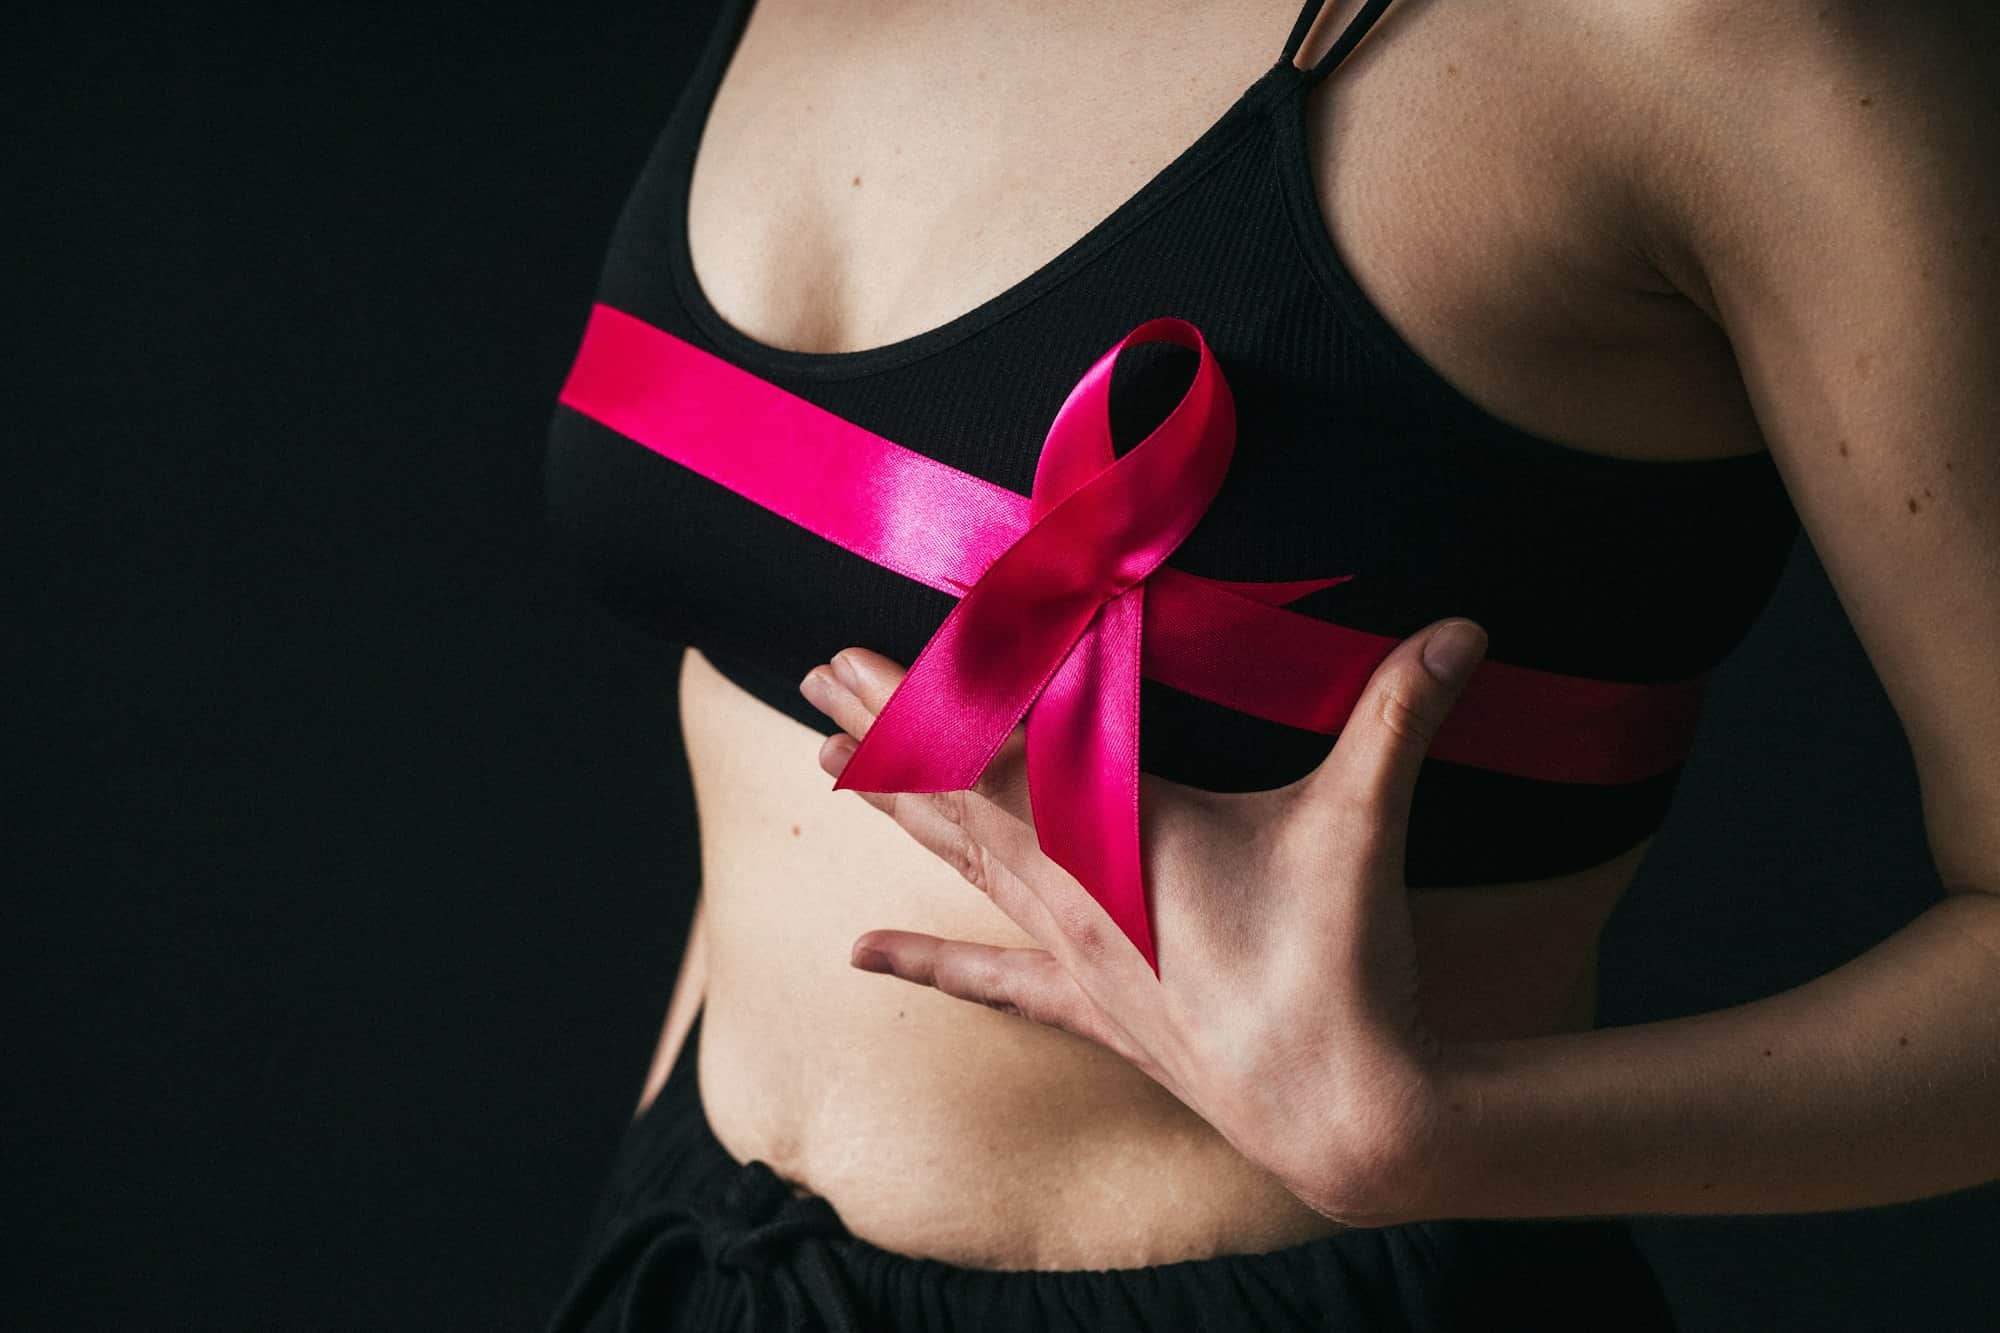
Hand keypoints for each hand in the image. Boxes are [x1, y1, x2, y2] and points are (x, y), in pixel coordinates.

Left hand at [797, 617, 1488, 1225]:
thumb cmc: (1340, 964)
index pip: (988, 753)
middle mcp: (1073, 894)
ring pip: (962, 869)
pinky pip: (993, 979)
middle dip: (881, 732)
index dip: (917, 701)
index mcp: (1118, 835)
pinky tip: (862, 956)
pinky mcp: (1094, 1013)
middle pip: (951, 797)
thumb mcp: (1363, 823)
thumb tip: (1464, 627)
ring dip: (895, 811)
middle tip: (813, 675)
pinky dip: (929, 961)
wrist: (1346, 1114)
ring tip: (822, 766)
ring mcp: (1075, 959)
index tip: (850, 657)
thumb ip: (1402, 716)